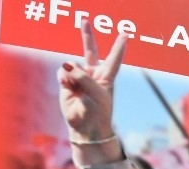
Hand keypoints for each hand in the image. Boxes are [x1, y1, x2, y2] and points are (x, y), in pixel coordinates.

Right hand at [58, 20, 125, 141]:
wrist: (85, 128)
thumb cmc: (97, 112)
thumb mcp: (96, 94)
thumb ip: (83, 78)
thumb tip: (66, 65)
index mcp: (107, 76)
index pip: (114, 58)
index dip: (118, 46)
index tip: (125, 34)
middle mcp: (93, 74)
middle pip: (90, 50)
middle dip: (87, 35)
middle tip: (84, 20)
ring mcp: (79, 77)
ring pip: (72, 65)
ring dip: (72, 75)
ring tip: (77, 89)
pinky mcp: (66, 82)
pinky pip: (62, 73)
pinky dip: (64, 79)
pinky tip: (68, 88)